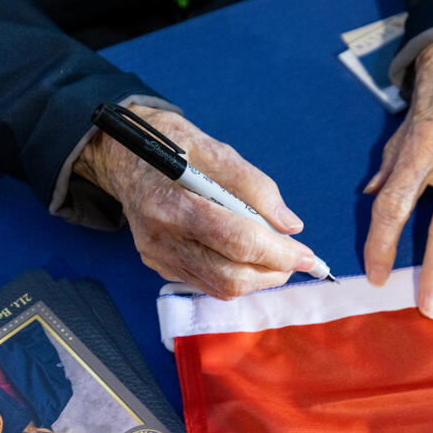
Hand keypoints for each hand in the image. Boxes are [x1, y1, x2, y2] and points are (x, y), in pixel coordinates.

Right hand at [74, 106, 315, 297]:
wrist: (124, 155)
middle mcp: (160, 238)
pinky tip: (246, 257)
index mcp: (172, 203)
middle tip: (295, 259)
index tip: (309, 255)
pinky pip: (207, 284)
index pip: (236, 241)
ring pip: (220, 288)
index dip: (278, 253)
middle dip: (272, 272)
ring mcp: (158, 256)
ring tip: (275, 259)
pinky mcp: (160, 265)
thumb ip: (255, 186)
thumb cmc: (173, 145)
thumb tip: (290, 226)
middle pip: (229, 276)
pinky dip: (236, 276)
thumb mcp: (216, 150)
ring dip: (258, 279)